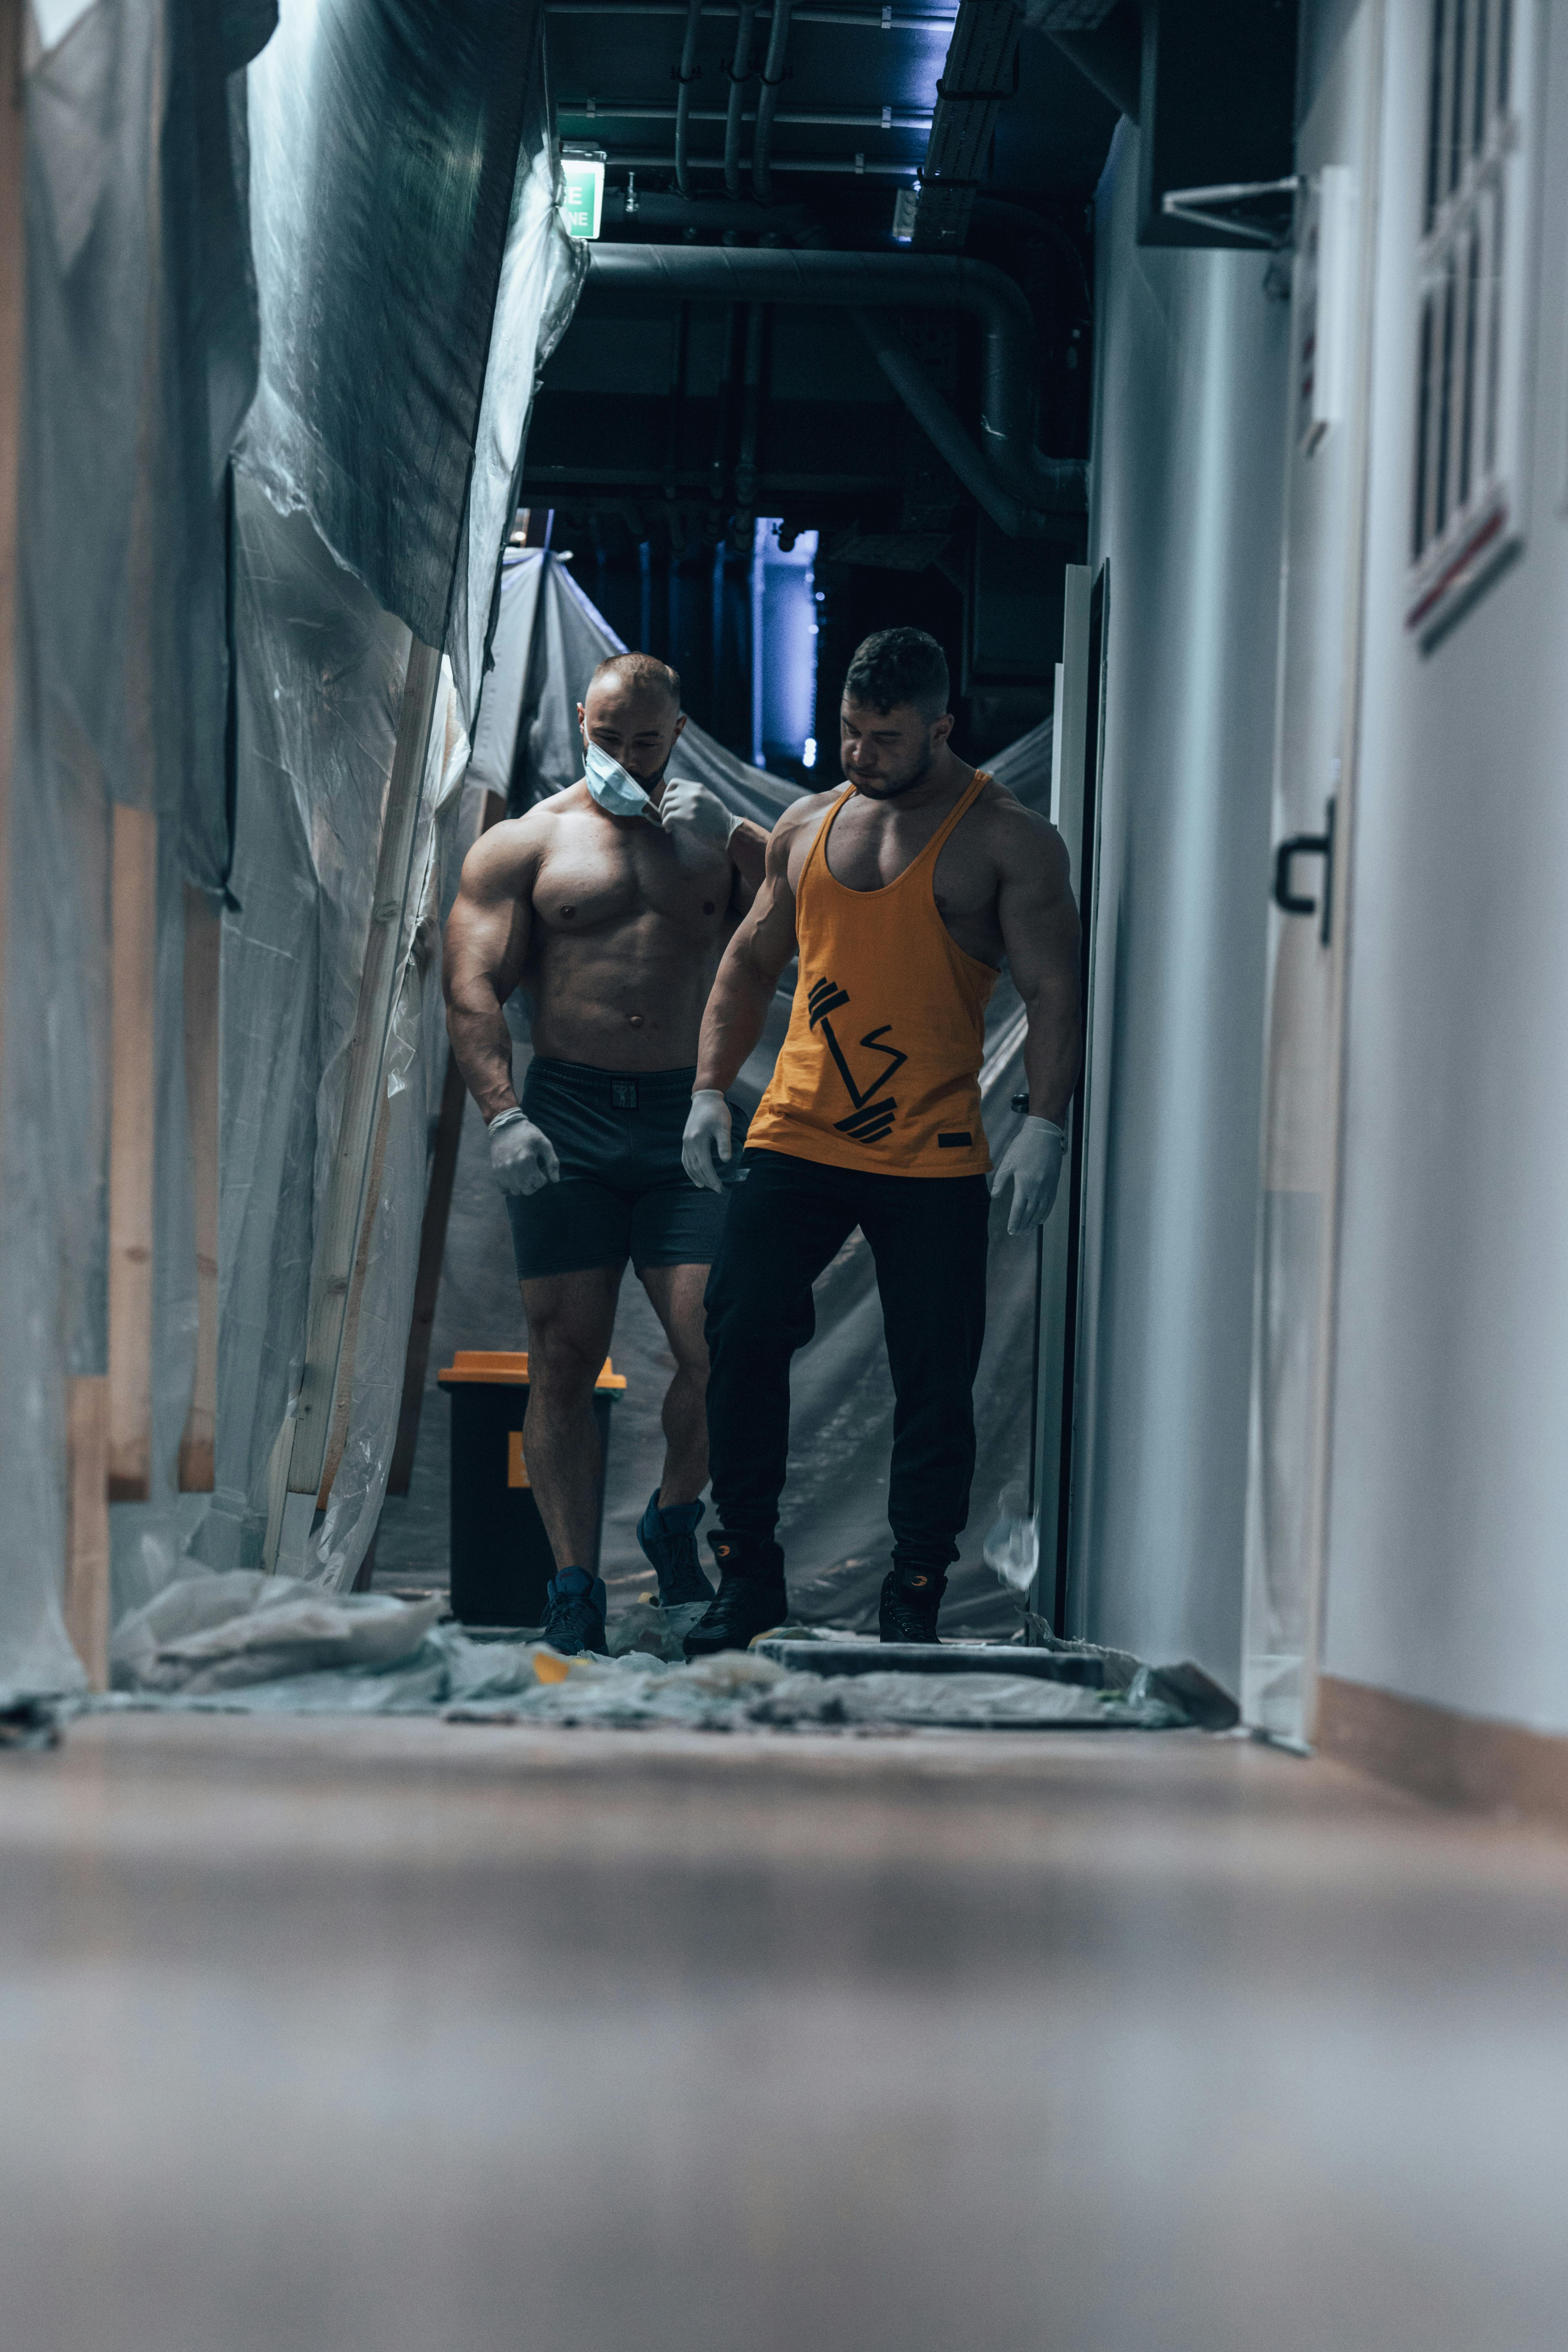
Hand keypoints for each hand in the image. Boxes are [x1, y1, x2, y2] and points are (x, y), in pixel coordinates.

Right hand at [487, 1109, 559, 1196]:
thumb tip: (555, 1180)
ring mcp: (502, 1170)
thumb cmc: (528, 1134)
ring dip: (522, 1187)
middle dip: (534, 1184)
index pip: (539, 1183)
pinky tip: (515, 1178)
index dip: (543, 1178)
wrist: (506, 1126)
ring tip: (524, 1175)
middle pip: (527, 1190)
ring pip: (515, 1191)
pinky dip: (510, 1187)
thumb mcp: (544, 1144)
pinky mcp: (495, 1170)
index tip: (542, 1169)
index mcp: (526, 1160)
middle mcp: (513, 1167)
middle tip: (534, 1174)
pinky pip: (503, 1188)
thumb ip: (552, 1162)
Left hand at [658, 778, 739, 852]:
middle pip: (667, 796)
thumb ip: (695, 795)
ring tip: (668, 824)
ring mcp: (689, 805)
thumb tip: (678, 798)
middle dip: (663, 807)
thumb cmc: (719, 817)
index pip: (674, 783)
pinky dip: (666, 824)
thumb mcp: (709, 798)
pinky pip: (668, 818)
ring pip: (666, 807)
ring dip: (664, 817)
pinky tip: (669, 829)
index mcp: (697, 788)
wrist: (728, 829)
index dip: (667, 792)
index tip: (668, 802)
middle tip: (665, 815)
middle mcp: (692, 793)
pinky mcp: (687, 817)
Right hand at [682, 1090, 731, 1191]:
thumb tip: (726, 1161)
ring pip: (689, 1165)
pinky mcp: (686, 1140)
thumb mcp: (723, 1126)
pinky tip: (695, 1175)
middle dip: (706, 1180)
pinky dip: (690, 1169)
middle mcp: (689, 1143)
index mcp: (698, 1140)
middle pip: (696, 1167)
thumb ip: (724, 1143)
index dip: (712, 1178)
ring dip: (696, 1177)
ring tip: (705, 1186)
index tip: (720, 1188)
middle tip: (716, 1189)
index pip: (704, 1165)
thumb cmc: (717, 1111)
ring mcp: (685, 1142)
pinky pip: (685, 1159)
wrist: (705, 1098)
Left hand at [990, 1115, 1065, 1233]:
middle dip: (1023, 1225)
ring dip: (1033, 1222)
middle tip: (1017, 1234)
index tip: (1010, 1230)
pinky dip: (1044, 1213)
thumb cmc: (1023, 1146)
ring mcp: (1047, 1187)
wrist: (1044, 1134)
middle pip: (1029, 1213)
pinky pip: (1050, 1203)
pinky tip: (1040, 1219)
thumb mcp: (1008, 1162)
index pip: (1018, 1209)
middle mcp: (1037, 1188)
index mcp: (1024, 1184)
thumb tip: (994, 1196)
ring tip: (1027, 1230)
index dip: (1014, 1221)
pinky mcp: (1054, 1183)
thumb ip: (1000, 1180)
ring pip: (1040, 1210)